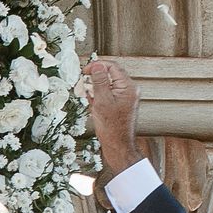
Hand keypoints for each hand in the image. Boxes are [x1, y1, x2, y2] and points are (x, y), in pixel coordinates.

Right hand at [85, 56, 143, 176]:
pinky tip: (91, 102)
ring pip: (108, 85)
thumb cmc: (111, 127)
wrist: (118, 146)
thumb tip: (97, 66)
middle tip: (83, 82)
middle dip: (95, 77)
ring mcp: (126, 98)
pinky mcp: (121, 105)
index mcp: (128, 87)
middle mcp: (129, 90)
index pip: (112, 67)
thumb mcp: (102, 100)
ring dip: (96, 87)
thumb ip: (100, 81)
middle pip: (111, 75)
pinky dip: (99, 95)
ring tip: (86, 94)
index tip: (84, 71)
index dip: (97, 66)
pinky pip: (109, 94)